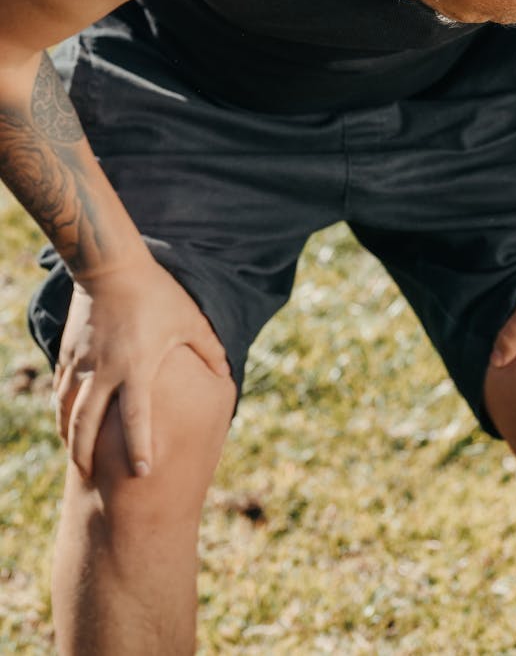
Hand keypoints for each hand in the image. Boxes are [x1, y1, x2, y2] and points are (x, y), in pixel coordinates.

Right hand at [51, 255, 229, 480]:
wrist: (111, 265)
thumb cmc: (156, 292)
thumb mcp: (189, 320)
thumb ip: (209, 349)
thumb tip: (227, 372)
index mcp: (137, 367)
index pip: (137, 419)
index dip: (139, 448)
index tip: (144, 473)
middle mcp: (105, 370)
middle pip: (88, 425)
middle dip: (87, 454)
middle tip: (91, 477)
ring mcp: (82, 362)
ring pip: (68, 410)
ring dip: (69, 437)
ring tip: (76, 459)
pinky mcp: (68, 352)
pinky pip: (61, 389)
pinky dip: (61, 410)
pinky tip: (64, 422)